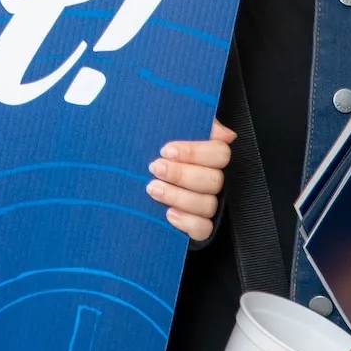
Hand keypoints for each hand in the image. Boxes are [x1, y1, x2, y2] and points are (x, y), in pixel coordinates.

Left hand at [148, 121, 233, 239]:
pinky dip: (187, 222)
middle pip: (213, 179)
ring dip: (178, 196)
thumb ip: (187, 121)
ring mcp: (206, 204)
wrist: (131, 182)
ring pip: (207, 204)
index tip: (166, 150)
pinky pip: (203, 229)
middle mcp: (210, 180)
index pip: (220, 153)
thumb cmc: (152, 153)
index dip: (195, 152)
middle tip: (155, 167)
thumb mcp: (163, 131)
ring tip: (152, 188)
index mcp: (207, 156)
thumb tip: (219, 128)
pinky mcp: (197, 226)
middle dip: (181, 174)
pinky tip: (168, 214)